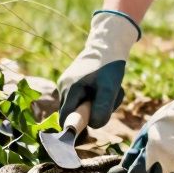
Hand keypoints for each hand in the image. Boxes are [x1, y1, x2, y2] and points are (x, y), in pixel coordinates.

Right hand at [56, 10, 141, 129]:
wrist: (107, 45)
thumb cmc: (109, 67)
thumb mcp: (110, 89)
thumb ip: (102, 109)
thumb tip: (93, 125)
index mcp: (70, 89)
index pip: (65, 119)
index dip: (75, 127)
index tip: (90, 126)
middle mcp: (63, 87)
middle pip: (73, 113)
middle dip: (91, 113)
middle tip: (109, 102)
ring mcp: (65, 84)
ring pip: (78, 105)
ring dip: (95, 104)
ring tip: (108, 92)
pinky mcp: (70, 82)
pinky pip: (80, 97)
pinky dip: (94, 97)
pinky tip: (103, 88)